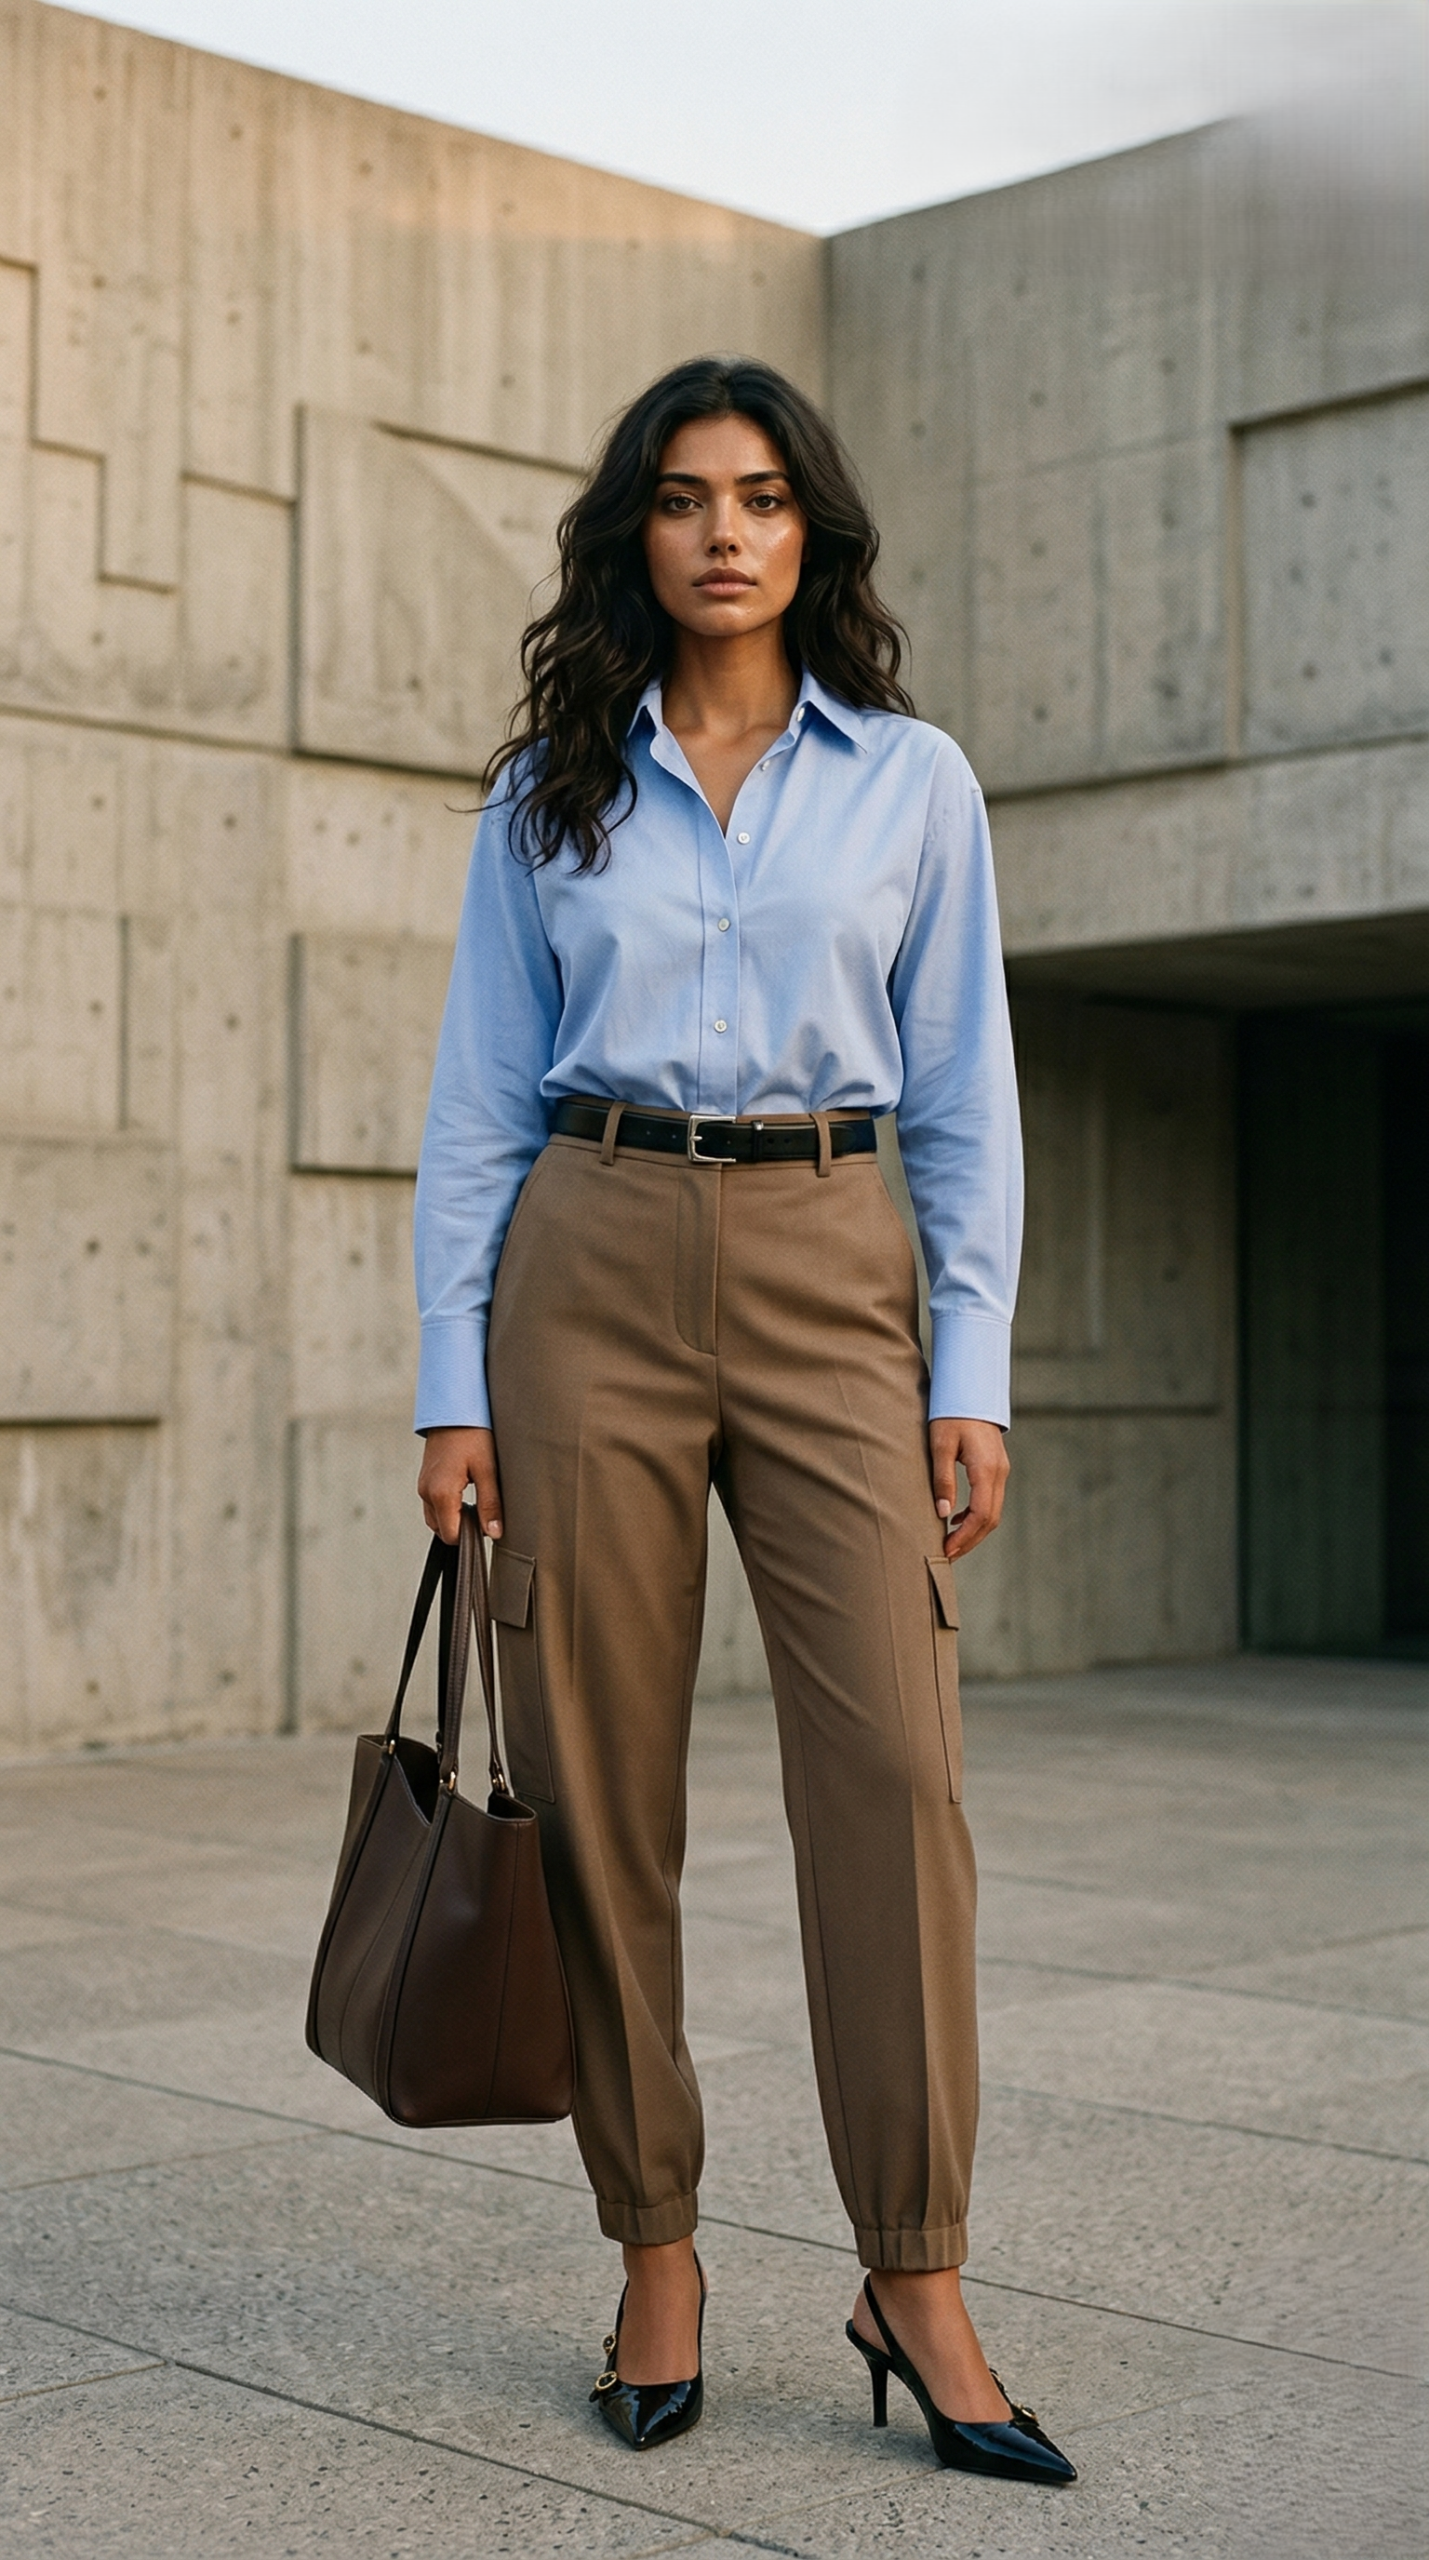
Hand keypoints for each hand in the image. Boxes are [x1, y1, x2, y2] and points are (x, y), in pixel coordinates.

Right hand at [417, 1427, 502, 1544]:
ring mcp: (423, 1486)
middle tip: (484, 1512)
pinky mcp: (425, 1479)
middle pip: (442, 1530)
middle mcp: (427, 1493)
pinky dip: (448, 1508)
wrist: (454, 1408)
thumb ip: (490, 1504)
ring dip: (454, 1519)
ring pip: (436, 1519)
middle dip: (462, 1529)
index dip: (471, 1536)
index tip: (487, 1524)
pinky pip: (433, 1505)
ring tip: (476, 1503)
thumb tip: (494, 1533)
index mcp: (441, 1493)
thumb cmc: (473, 1434)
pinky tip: (466, 1494)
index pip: (451, 1536)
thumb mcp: (488, 1469)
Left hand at [929, 1417, 1008, 1558]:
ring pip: (993, 1512)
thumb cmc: (951, 1414)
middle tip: (947, 1554)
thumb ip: (942, 1480)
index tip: (946, 1550)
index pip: (981, 1514)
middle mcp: (999, 1473)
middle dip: (970, 1541)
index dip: (965, 1537)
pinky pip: (991, 1500)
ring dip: (974, 1531)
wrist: (971, 1391)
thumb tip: (944, 1514)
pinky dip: (977, 1516)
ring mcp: (1001, 1471)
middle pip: (990, 1519)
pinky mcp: (996, 1468)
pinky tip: (958, 1518)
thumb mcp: (940, 1445)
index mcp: (986, 1469)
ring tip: (951, 1543)